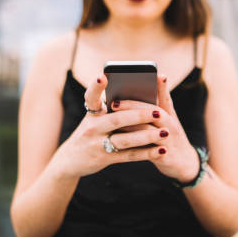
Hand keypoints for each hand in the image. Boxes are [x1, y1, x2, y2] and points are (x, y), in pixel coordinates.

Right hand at [58, 73, 195, 179]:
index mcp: (91, 113)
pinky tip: (161, 150)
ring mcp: (97, 144)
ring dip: (147, 136)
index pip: (91, 96)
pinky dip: (146, 153)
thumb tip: (141, 98)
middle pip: (117, 119)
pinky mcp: (104, 159)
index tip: (103, 76)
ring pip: (125, 139)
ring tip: (166, 133)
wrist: (71, 160)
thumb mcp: (94, 118)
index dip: (96, 87)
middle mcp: (92, 127)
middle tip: (158, 112)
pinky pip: (129, 155)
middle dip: (139, 115)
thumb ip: (112, 110)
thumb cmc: (90, 132)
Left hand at [106, 74, 198, 182]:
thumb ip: (152, 108)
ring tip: (114, 120)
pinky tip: (120, 140)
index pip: (165, 97)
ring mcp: (169, 140)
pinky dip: (135, 144)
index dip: (162, 86)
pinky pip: (148, 149)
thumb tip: (129, 95)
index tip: (156, 75)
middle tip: (114, 102)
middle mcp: (171, 125)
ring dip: (131, 123)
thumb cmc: (169, 137)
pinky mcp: (165, 155)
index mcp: (170, 114)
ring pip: (149, 130)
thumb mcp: (166, 120)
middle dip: (133, 105)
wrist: (184, 163)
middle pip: (154, 111)